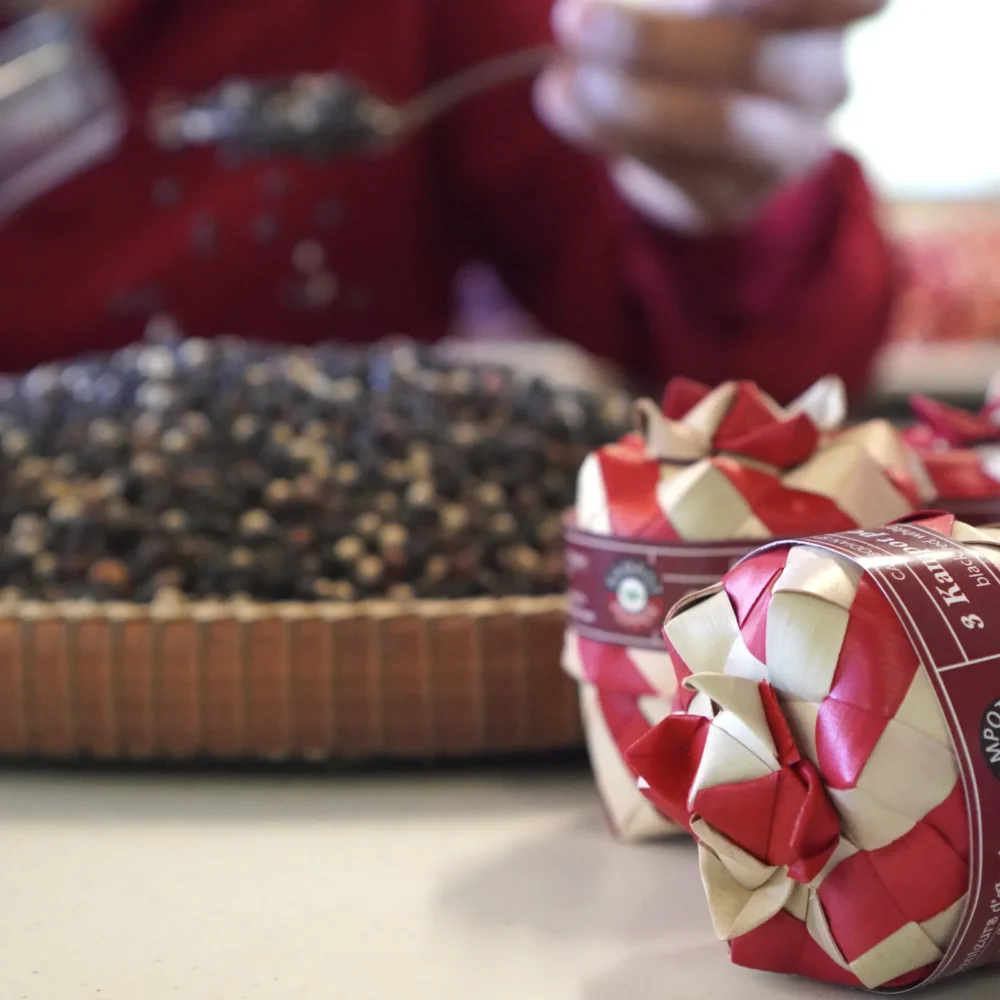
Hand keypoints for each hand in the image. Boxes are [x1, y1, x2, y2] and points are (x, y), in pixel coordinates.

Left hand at [536, 0, 886, 232]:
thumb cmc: (689, 19)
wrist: (696, 122)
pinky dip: (612, 138)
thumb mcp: (677, 1)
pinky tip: (565, 105)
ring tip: (559, 81)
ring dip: (629, 102)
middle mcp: (823, 79)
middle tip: (573, 23)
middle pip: (751, 55)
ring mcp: (786, 149)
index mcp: (832, 5)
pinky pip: (678, 175)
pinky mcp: (735, 200)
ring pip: (719, 125)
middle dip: (652, 40)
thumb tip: (586, 6)